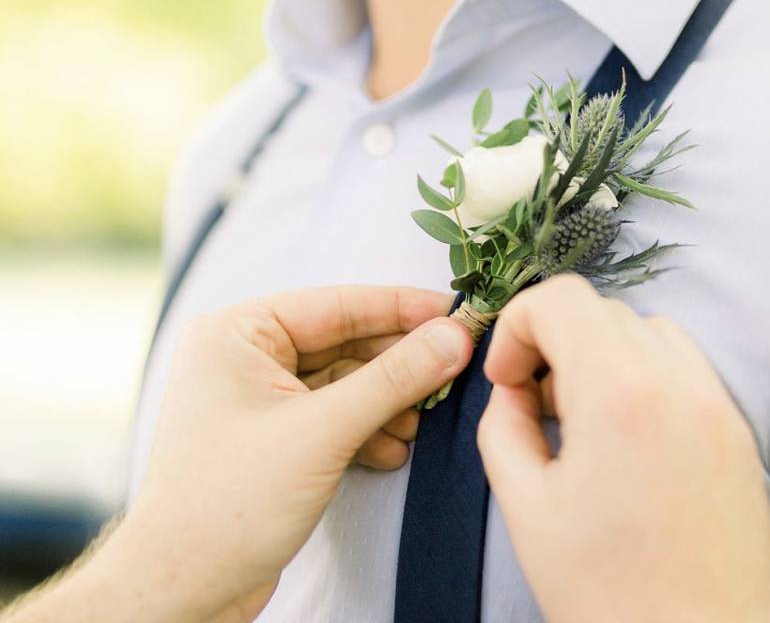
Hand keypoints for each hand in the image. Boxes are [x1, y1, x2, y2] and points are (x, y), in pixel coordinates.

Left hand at [53, 287, 471, 622]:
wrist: (188, 587)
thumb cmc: (230, 503)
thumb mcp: (323, 432)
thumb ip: (393, 379)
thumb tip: (453, 336)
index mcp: (236, 334)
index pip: (336, 305)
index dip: (402, 308)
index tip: (457, 312)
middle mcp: (244, 358)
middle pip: (344, 342)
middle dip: (398, 363)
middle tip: (455, 367)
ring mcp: (259, 400)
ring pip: (343, 382)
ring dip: (386, 401)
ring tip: (422, 421)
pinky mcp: (274, 438)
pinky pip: (333, 416)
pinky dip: (367, 429)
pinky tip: (393, 449)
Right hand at [478, 276, 769, 622]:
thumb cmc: (606, 595)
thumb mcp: (525, 507)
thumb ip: (503, 427)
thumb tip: (513, 391)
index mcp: (620, 396)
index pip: (563, 299)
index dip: (517, 325)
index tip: (507, 378)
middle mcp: (680, 386)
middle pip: (604, 311)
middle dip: (555, 342)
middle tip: (535, 403)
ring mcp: (720, 408)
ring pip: (651, 331)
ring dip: (603, 355)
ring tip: (584, 420)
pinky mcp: (740, 435)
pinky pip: (687, 370)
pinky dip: (647, 378)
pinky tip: (628, 438)